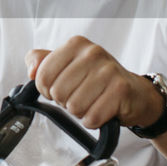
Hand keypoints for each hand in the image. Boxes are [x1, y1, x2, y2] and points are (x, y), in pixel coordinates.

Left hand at [25, 36, 161, 129]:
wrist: (134, 94)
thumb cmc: (97, 81)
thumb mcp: (68, 66)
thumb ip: (42, 62)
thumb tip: (31, 71)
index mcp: (76, 45)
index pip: (43, 75)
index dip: (46, 90)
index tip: (59, 89)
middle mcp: (93, 53)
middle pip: (58, 92)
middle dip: (65, 102)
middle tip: (80, 96)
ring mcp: (109, 71)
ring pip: (74, 107)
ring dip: (80, 112)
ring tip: (92, 102)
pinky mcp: (121, 90)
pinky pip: (92, 117)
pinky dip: (93, 120)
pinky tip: (102, 111)